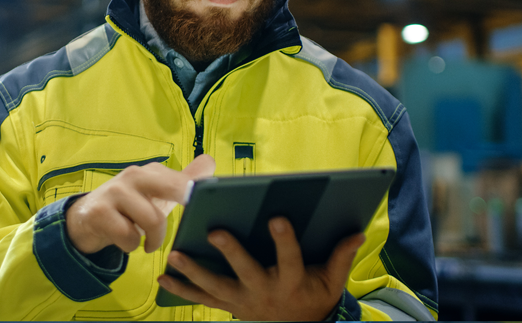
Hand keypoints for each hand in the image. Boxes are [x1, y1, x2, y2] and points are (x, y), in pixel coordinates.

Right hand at [66, 154, 214, 254]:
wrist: (86, 218)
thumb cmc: (131, 206)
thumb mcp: (158, 194)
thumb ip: (184, 180)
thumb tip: (210, 162)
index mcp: (152, 171)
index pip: (183, 179)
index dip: (197, 192)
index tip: (206, 203)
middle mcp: (135, 175)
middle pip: (172, 187)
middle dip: (186, 201)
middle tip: (190, 222)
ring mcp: (116, 191)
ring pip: (153, 220)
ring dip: (154, 239)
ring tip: (148, 242)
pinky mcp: (100, 212)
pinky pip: (129, 237)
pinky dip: (131, 246)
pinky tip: (126, 241)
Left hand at [157, 217, 364, 320]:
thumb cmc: (314, 296)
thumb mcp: (332, 280)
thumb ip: (341, 255)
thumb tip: (357, 232)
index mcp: (291, 281)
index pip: (289, 258)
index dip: (284, 240)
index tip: (277, 217)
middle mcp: (264, 291)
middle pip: (246, 271)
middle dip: (231, 252)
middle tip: (215, 231)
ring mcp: (243, 300)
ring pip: (216, 287)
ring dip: (194, 271)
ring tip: (175, 254)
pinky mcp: (229, 305)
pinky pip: (202, 299)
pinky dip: (182, 290)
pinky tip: (163, 278)